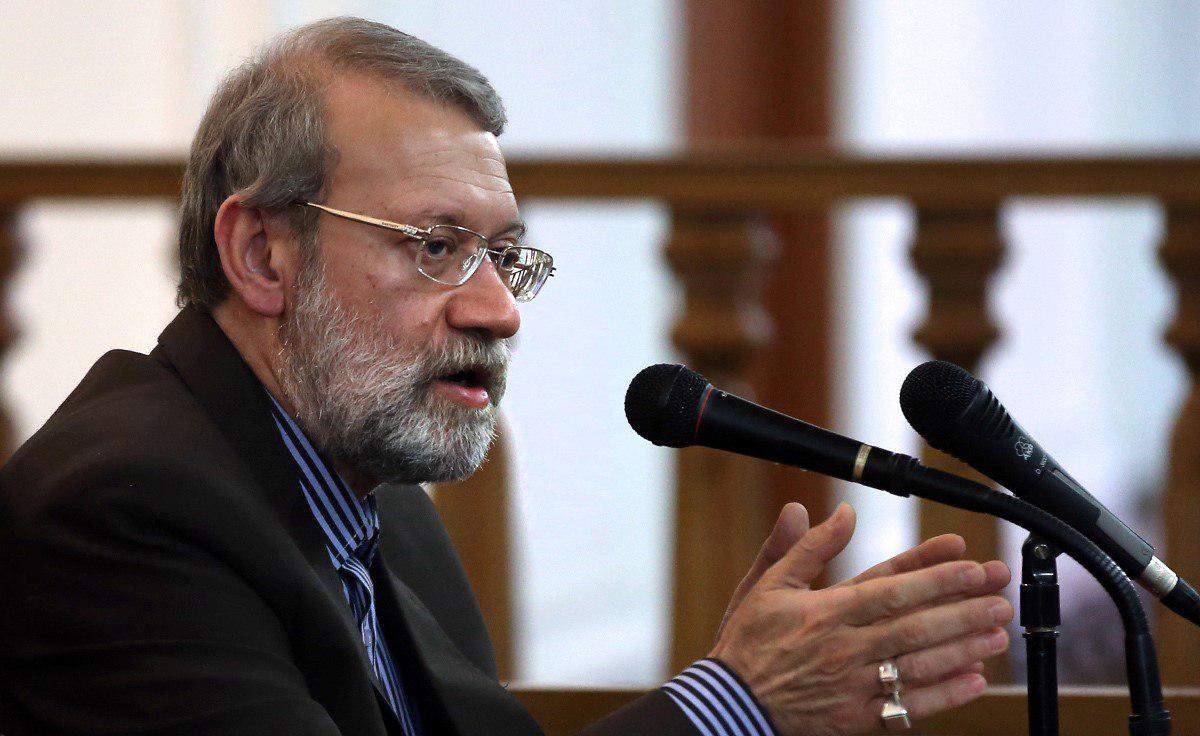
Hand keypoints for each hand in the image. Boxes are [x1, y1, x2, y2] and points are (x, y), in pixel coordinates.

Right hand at [709, 503, 1011, 735]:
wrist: (729, 704)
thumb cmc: (749, 641)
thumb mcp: (768, 584)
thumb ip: (804, 547)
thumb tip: (835, 511)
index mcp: (827, 611)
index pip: (890, 589)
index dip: (932, 575)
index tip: (969, 562)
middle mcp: (846, 647)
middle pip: (915, 626)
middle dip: (962, 610)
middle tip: (999, 597)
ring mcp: (854, 685)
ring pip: (918, 665)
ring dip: (962, 648)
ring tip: (997, 632)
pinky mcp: (858, 719)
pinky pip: (909, 708)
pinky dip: (944, 695)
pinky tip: (974, 679)